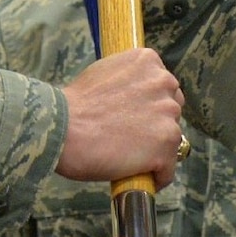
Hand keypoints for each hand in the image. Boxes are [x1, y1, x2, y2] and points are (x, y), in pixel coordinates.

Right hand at [57, 48, 183, 187]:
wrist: (64, 127)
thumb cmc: (75, 105)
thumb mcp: (103, 72)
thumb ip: (127, 79)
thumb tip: (132, 95)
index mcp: (148, 61)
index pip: (163, 85)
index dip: (148, 104)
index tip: (133, 115)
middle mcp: (163, 82)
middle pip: (172, 108)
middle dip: (156, 122)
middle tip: (130, 135)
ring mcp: (168, 114)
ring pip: (172, 138)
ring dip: (154, 149)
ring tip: (128, 156)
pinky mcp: (167, 144)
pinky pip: (168, 168)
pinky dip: (155, 175)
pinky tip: (137, 175)